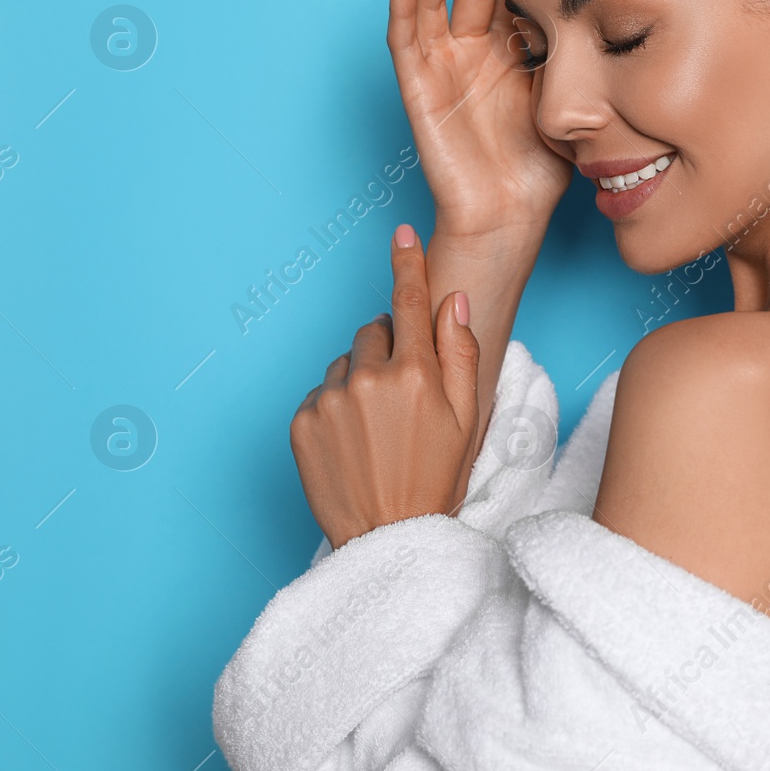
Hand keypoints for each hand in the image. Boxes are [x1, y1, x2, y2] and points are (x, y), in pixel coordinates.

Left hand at [290, 224, 480, 548]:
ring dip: (360, 379)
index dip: (407, 263)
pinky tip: (353, 440)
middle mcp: (369, 379)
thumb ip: (462, 354)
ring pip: (346, 362)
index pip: (409, 301)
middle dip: (388, 349)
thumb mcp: (467, 418)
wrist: (386, 537)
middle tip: (403, 395)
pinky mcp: (302, 422)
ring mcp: (330, 401)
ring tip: (377, 427)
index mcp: (416, 375)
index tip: (401, 233)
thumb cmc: (435, 479)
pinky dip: (335, 407)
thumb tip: (453, 301)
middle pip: (374, 331)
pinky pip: (321, 392)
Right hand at [388, 0, 571, 238]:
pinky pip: (404, 40)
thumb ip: (576, 58)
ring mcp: (444, 65)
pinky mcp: (418, 87)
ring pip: (438, 0)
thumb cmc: (541, 166)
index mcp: (512, 49)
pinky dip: (401, 6)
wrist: (510, 216)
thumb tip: (613, 14)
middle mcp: (474, 49)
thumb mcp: (569, 99)